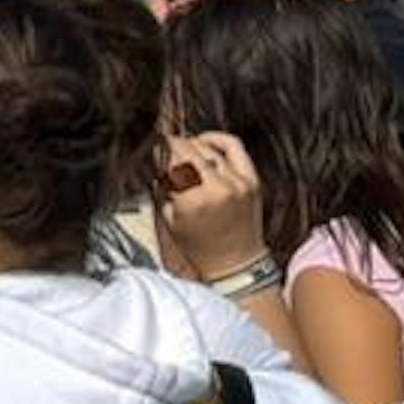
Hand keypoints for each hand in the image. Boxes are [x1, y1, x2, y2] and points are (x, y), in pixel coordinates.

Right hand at [155, 130, 264, 274]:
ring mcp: (238, 182)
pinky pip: (233, 147)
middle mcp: (218, 187)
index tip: (152, 146)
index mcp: (194, 199)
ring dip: (191, 145)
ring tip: (182, 152)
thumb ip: (163, 187)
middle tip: (164, 149)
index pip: (172, 158)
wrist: (235, 264)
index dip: (159, 148)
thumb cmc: (200, 247)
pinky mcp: (251, 179)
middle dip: (172, 146)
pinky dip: (217, 140)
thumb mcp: (169, 219)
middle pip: (189, 149)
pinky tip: (205, 143)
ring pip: (208, 147)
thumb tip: (158, 161)